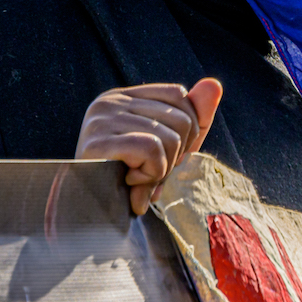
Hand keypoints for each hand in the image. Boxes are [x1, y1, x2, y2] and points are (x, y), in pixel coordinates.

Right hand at [76, 79, 223, 214]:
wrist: (87, 216)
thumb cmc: (129, 181)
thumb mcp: (170, 148)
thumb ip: (194, 118)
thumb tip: (214, 84)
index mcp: (123, 97)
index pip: (178, 96)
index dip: (185, 131)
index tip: (163, 156)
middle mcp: (109, 101)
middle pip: (181, 119)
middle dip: (175, 156)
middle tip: (148, 173)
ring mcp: (101, 119)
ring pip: (170, 138)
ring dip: (161, 170)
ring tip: (135, 178)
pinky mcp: (96, 142)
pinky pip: (151, 150)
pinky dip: (150, 174)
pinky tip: (129, 181)